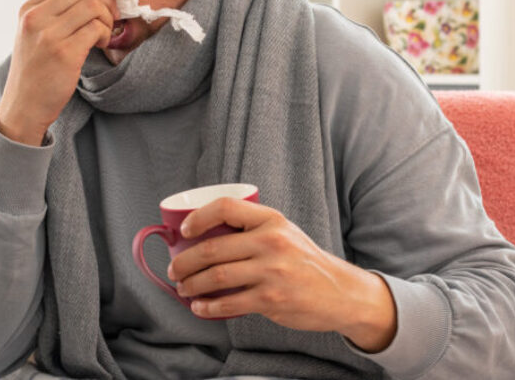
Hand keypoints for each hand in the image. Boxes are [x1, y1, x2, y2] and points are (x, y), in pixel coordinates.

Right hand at [0, 0, 116, 144]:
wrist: (25, 105)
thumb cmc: (34, 69)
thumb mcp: (31, 33)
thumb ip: (51, 11)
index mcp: (28, 9)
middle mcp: (35, 18)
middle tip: (112, 14)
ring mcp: (49, 35)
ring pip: (92, 6)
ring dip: (107, 17)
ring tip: (104, 31)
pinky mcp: (65, 54)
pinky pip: (96, 28)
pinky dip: (105, 33)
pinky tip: (100, 44)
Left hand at [168, 198, 398, 351]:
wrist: (340, 292)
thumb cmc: (305, 262)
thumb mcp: (285, 233)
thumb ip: (253, 230)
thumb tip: (206, 236)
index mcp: (271, 220)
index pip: (225, 207)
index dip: (197, 218)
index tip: (184, 231)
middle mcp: (271, 242)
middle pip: (212, 249)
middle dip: (184, 262)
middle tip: (174, 269)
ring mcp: (272, 272)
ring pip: (216, 277)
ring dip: (191, 285)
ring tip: (183, 288)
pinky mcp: (271, 300)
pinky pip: (229, 304)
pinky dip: (208, 307)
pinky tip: (199, 307)